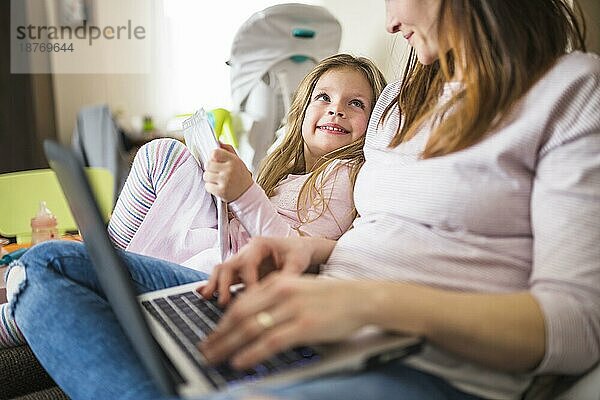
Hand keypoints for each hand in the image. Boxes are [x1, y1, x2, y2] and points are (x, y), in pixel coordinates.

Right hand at [199, 236, 328, 304]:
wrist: (298, 250)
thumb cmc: (298, 253)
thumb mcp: (298, 261)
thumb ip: (290, 274)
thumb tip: (282, 292)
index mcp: (260, 244)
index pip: (248, 262)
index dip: (248, 280)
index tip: (253, 297)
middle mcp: (246, 251)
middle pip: (228, 265)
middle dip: (223, 283)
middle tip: (224, 302)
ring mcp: (241, 261)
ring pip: (221, 270)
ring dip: (214, 284)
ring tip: (208, 299)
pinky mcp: (240, 272)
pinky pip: (223, 277)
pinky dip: (213, 285)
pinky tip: (204, 295)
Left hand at [200, 273, 370, 368]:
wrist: (360, 298)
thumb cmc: (330, 296)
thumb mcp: (298, 288)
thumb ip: (274, 299)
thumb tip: (251, 318)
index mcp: (277, 282)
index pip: (240, 303)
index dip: (221, 322)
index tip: (211, 336)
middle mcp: (281, 292)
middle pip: (239, 316)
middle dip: (218, 336)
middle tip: (204, 350)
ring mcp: (292, 309)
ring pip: (250, 328)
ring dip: (227, 346)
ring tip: (214, 358)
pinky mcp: (304, 326)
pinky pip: (270, 342)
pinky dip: (251, 353)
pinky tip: (239, 362)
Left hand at [203, 144, 252, 201]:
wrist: (248, 193)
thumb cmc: (240, 176)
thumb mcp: (238, 160)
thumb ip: (228, 150)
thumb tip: (218, 141)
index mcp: (233, 160)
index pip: (214, 153)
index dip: (212, 156)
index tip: (215, 160)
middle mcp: (229, 170)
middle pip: (208, 164)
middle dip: (210, 168)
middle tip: (216, 171)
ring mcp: (225, 181)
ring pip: (206, 175)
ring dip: (209, 178)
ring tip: (217, 179)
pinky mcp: (221, 191)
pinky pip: (207, 186)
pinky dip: (210, 187)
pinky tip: (218, 186)